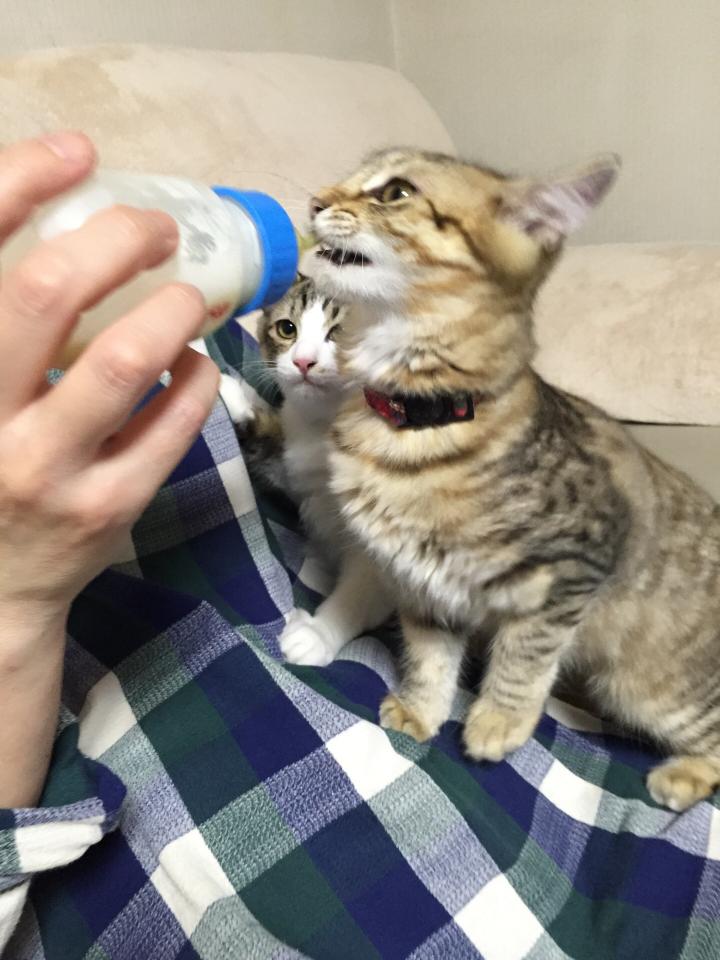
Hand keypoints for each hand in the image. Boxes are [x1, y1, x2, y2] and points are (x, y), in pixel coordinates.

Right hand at [0, 132, 219, 631]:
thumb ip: (8, 327)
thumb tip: (66, 235)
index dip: (21, 181)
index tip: (78, 151)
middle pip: (49, 292)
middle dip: (118, 240)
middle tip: (157, 229)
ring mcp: (48, 467)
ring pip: (124, 362)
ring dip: (171, 309)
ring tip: (191, 296)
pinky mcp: (108, 506)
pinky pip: (170, 425)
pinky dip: (194, 381)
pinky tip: (193, 365)